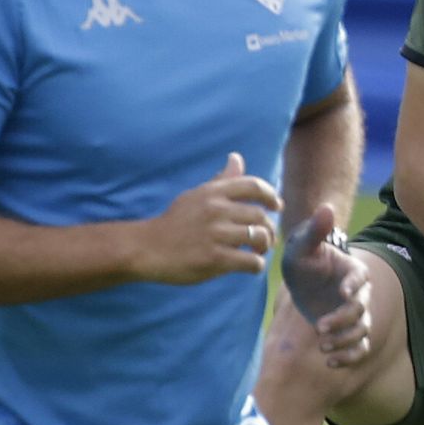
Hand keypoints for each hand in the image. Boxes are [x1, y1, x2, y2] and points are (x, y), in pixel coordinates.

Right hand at [133, 153, 281, 284]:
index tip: (277, 206)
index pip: (253, 186)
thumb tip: (237, 158)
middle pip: (260, 215)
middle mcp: (217, 210)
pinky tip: (251, 266)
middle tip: (266, 238)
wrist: (146, 248)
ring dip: (265, 247)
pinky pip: (251, 261)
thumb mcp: (196, 195)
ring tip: (258, 252)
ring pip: (260, 238)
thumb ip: (221, 180)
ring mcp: (216, 234)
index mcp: (213, 193)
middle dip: (269, 228)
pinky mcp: (215, 258)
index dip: (270, 195)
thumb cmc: (174, 222)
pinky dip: (256, 265)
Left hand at [280, 204, 371, 368]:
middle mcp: (358, 294)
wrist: (302, 278)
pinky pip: (359, 348)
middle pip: (360, 310)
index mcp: (352, 271)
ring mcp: (354, 314)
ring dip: (344, 341)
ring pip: (361, 331)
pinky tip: (330, 363)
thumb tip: (326, 207)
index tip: (342, 294)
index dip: (353, 286)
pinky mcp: (347, 332)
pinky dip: (349, 357)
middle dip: (342, 320)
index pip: (360, 279)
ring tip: (322, 347)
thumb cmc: (303, 258)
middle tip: (320, 328)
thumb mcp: (303, 245)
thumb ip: (316, 230)